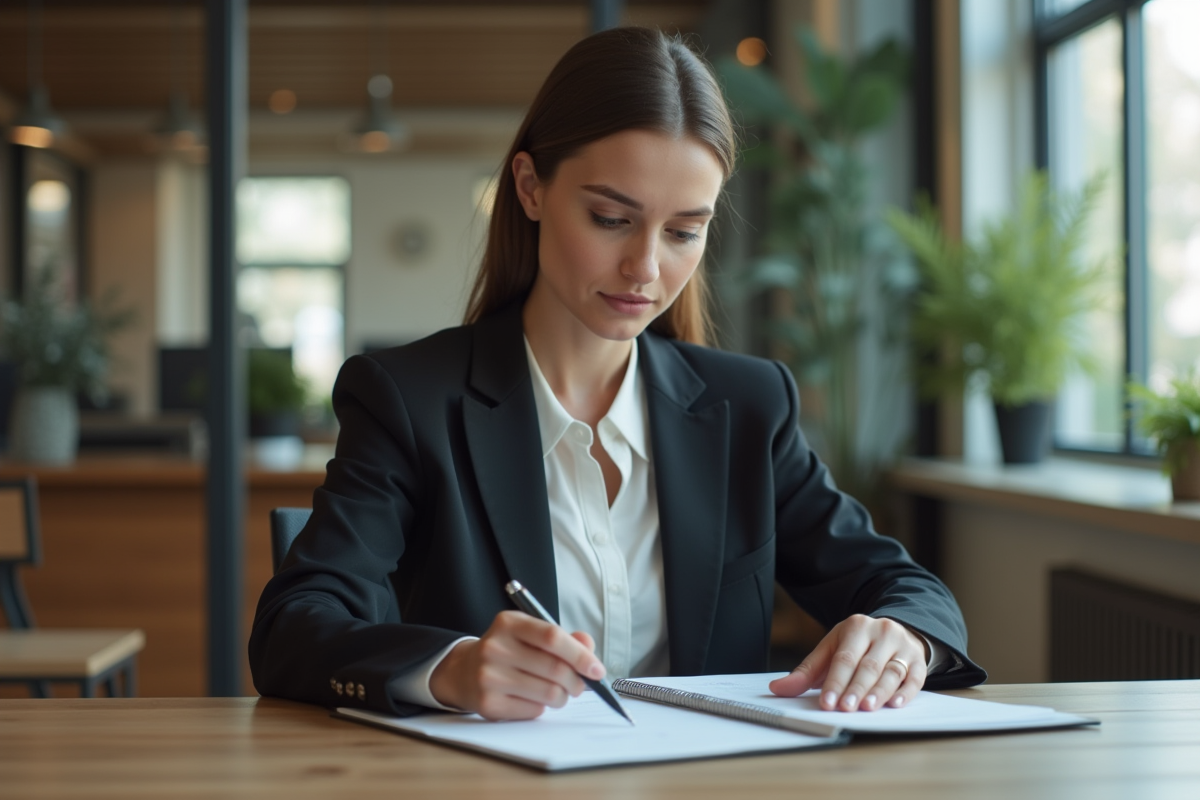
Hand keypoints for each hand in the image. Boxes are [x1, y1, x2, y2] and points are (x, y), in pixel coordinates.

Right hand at [428, 610, 603, 719]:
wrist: (464, 671)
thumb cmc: (509, 651)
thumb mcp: (531, 635)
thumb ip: (564, 639)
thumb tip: (588, 648)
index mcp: (509, 622)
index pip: (552, 637)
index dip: (580, 655)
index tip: (596, 669)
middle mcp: (495, 647)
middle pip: (554, 669)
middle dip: (576, 681)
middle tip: (580, 685)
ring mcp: (488, 676)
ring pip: (548, 693)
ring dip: (562, 697)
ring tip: (558, 693)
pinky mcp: (488, 703)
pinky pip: (534, 711)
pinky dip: (542, 708)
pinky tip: (534, 699)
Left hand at [768, 615, 927, 711]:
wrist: (892, 633)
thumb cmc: (856, 647)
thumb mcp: (830, 651)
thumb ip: (805, 672)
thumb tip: (777, 688)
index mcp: (856, 627)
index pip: (844, 658)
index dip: (835, 682)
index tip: (827, 702)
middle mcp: (882, 632)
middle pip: (868, 665)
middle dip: (856, 688)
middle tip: (846, 708)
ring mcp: (903, 645)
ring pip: (892, 671)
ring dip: (880, 691)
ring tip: (868, 708)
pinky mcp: (919, 660)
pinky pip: (915, 677)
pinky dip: (906, 692)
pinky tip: (896, 703)